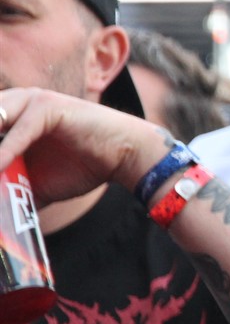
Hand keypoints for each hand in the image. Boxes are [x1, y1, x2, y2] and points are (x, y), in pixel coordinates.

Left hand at [0, 87, 169, 203]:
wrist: (124, 156)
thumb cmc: (82, 166)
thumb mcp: (33, 183)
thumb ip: (9, 191)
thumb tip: (0, 222)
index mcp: (6, 116)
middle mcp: (13, 103)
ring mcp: (30, 101)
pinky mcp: (48, 107)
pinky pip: (19, 131)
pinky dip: (4, 153)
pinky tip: (0, 170)